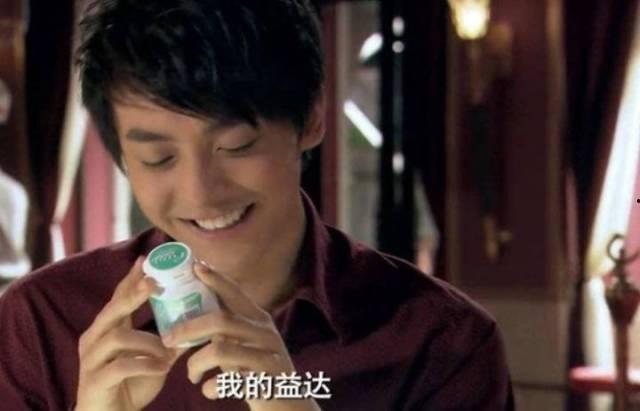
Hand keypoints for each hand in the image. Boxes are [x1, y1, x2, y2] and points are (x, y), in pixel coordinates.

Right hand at [75, 257, 180, 410]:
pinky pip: (119, 367)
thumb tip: (197, 321)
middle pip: (112, 310)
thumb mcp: (154, 358)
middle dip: (133, 294)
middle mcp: (94, 339)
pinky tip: (162, 368)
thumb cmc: (130, 384)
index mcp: (107, 329)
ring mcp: (91, 360)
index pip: (118, 298)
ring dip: (148, 342)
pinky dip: (144, 364)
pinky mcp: (95, 381)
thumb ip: (169, 339)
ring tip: (168, 353)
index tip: (145, 260)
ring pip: (117, 337)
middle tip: (154, 283)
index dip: (131, 279)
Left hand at [162, 262, 320, 410]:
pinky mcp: (264, 382)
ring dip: (197, 363)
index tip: (196, 265)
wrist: (288, 404)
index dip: (216, 279)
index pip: (236, 293)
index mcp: (259, 320)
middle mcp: (265, 334)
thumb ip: (229, 326)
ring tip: (191, 374)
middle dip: (190, 328)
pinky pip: (230, 381)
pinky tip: (207, 390)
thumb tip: (194, 310)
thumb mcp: (249, 342)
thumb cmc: (258, 370)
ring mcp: (267, 357)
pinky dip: (212, 386)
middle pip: (221, 320)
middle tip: (169, 338)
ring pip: (221, 350)